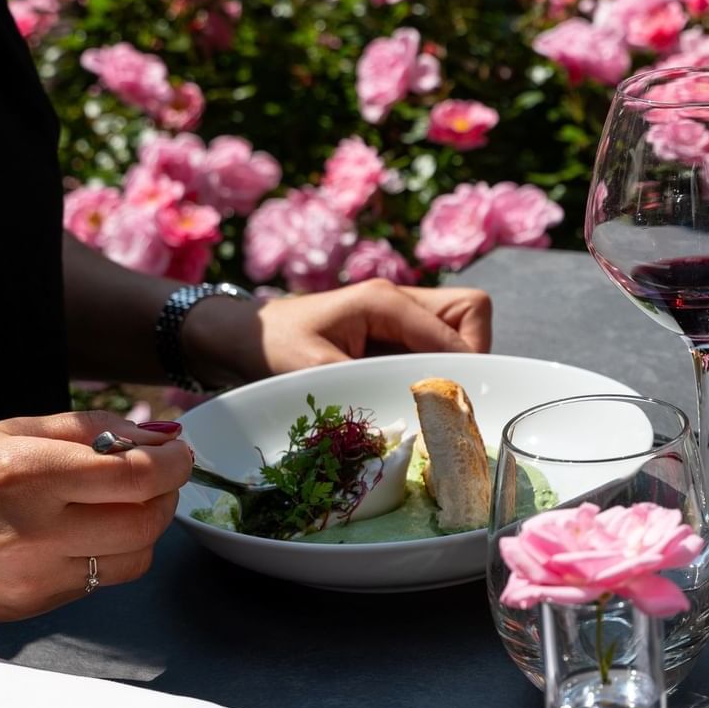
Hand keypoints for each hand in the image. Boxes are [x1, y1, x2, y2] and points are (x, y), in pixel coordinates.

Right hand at [0, 414, 192, 625]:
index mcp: (28, 473)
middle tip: (152, 479)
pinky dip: (101, 557)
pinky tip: (71, 538)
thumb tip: (156, 434)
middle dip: (166, 497)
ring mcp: (35, 577)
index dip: (176, 463)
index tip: (180, 454)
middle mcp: (38, 529)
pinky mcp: (29, 610)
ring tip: (112, 508)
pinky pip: (95, 583)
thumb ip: (86, 431)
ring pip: (134, 560)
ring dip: (140, 532)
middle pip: (149, 522)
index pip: (139, 475)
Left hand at [184, 279, 494, 385]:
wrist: (236, 338)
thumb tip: (414, 407)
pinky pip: (436, 346)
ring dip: (455, 363)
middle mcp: (400, 300)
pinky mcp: (393, 333)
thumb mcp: (314, 369)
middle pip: (471, 313)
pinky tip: (412, 396)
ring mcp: (399, 315)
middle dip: (472, 353)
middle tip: (449, 396)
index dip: (465, 365)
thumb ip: (368, 382)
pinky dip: (436, 371)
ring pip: (460, 329)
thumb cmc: (268, 346)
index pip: (458, 325)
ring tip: (431, 399)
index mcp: (385, 300)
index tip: (458, 405)